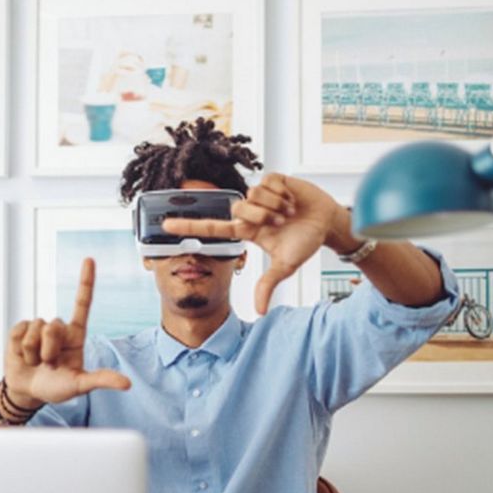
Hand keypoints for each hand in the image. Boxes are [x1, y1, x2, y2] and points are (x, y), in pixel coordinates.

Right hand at [4, 258, 130, 406]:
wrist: (28, 392)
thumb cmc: (57, 387)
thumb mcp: (80, 385)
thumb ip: (101, 380)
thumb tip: (127, 384)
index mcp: (76, 335)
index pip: (83, 303)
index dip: (85, 281)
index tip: (89, 260)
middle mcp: (58, 328)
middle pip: (54, 325)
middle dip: (49, 350)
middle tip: (49, 364)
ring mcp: (38, 327)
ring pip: (36, 329)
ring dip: (34, 353)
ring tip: (36, 362)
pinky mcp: (19, 330)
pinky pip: (19, 332)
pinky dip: (20, 349)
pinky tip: (23, 356)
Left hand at [162, 174, 342, 313]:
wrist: (328, 223)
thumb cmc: (305, 243)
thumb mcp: (285, 266)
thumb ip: (268, 284)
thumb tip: (259, 311)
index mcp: (247, 231)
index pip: (212, 228)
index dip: (189, 227)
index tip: (165, 225)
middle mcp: (250, 212)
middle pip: (238, 209)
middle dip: (261, 217)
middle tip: (281, 223)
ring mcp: (261, 195)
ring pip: (253, 195)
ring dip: (275, 206)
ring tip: (289, 212)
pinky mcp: (274, 180)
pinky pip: (268, 183)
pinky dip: (282, 193)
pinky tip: (292, 199)